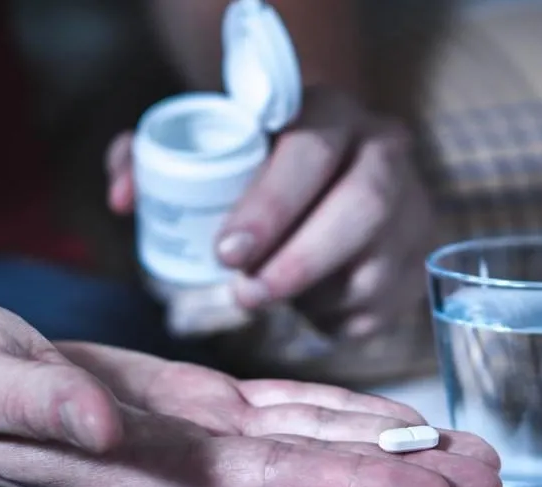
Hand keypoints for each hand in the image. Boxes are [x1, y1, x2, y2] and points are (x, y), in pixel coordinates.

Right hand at [0, 298, 500, 486]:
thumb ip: (39, 403)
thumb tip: (105, 422)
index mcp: (147, 465)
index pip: (272, 478)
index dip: (355, 480)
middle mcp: (188, 460)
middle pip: (318, 468)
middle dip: (405, 474)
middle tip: (493, 475)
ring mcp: (196, 435)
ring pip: (314, 439)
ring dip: (392, 444)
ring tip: (467, 451)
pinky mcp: (193, 404)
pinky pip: (283, 410)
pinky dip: (342, 411)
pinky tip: (389, 417)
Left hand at [107, 87, 436, 338]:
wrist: (321, 173)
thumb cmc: (251, 167)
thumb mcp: (203, 149)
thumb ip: (150, 160)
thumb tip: (124, 197)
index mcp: (331, 113)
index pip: (312, 152)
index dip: (270, 205)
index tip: (225, 252)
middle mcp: (385, 152)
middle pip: (363, 207)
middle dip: (298, 260)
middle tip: (243, 292)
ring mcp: (412, 209)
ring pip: (379, 263)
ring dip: (316, 295)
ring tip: (267, 298)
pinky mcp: (417, 262)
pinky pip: (383, 305)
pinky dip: (338, 319)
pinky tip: (307, 308)